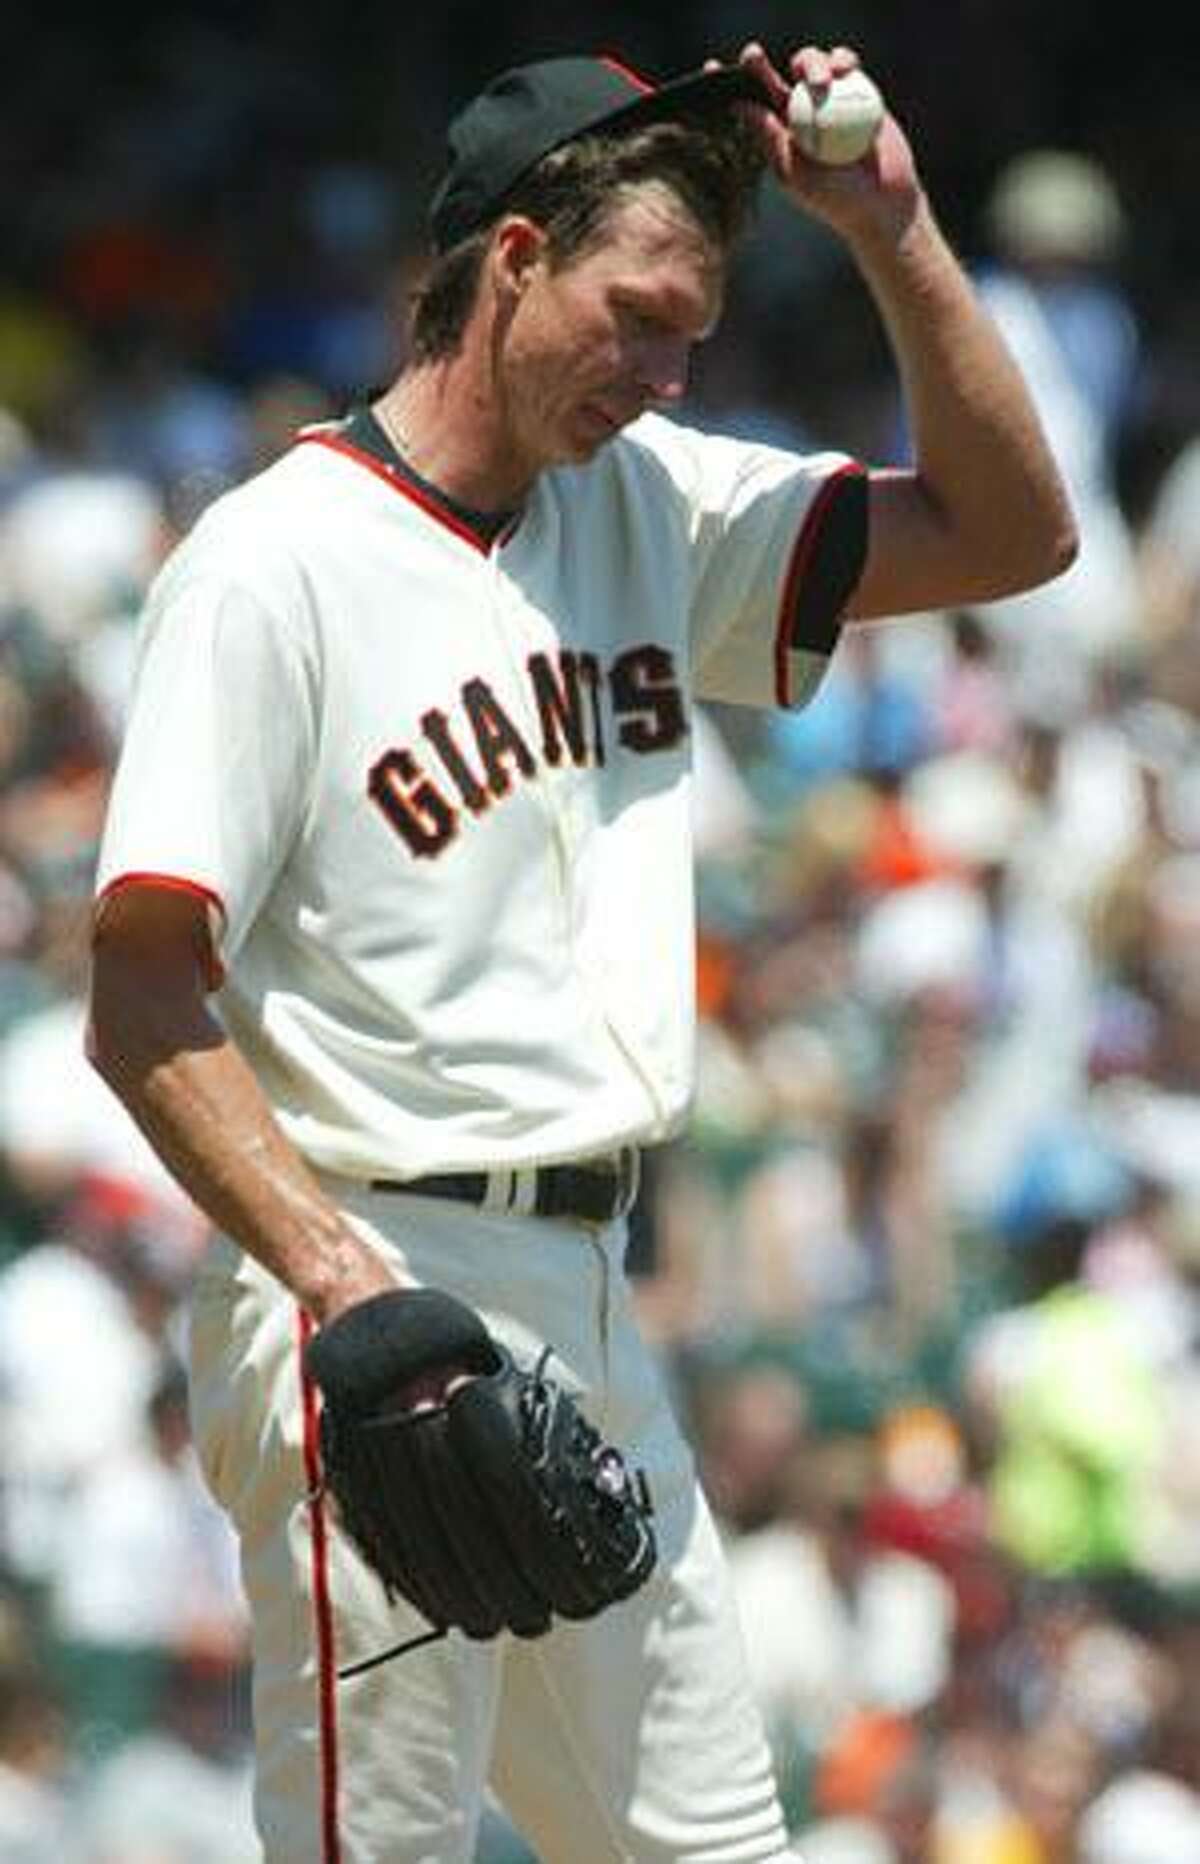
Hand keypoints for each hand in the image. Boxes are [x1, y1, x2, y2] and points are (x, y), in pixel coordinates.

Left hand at [729, 41, 922, 240]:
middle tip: (752, 57)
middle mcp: (799, 113)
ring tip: (822, 83)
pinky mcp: (859, 90)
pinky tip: (844, 70)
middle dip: (758, 64)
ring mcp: (828, 100)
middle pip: (773, 77)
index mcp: (777, 133)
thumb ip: (770, 137)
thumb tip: (740, 105)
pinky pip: (846, 63)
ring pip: (809, 63)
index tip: (711, 69)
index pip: (749, 104)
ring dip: (811, 63)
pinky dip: (843, 60)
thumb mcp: (795, 172)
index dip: (732, 84)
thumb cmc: (835, 198)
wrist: (882, 204)